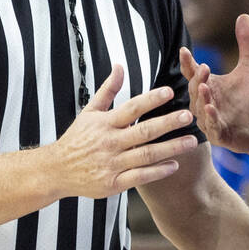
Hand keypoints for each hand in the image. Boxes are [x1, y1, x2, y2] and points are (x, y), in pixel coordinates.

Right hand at [55, 65, 197, 196]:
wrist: (56, 170)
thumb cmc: (77, 138)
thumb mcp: (90, 111)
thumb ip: (108, 89)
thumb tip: (120, 65)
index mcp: (105, 123)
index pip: (131, 108)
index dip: (150, 99)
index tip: (170, 90)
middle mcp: (110, 142)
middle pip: (144, 131)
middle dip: (168, 123)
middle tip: (189, 115)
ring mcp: (112, 164)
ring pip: (146, 155)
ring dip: (171, 148)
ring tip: (192, 140)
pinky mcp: (113, 183)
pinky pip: (140, 177)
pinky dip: (158, 172)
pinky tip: (175, 165)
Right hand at [178, 14, 248, 160]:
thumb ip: (246, 44)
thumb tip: (245, 15)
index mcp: (208, 85)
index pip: (192, 71)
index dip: (187, 62)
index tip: (184, 50)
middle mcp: (204, 101)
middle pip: (194, 88)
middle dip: (197, 78)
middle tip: (204, 67)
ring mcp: (209, 119)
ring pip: (199, 108)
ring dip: (201, 98)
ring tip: (205, 87)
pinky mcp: (218, 134)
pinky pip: (211, 126)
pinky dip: (210, 118)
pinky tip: (212, 109)